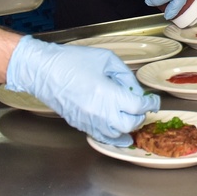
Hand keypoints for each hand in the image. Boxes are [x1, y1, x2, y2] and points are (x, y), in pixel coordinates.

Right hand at [7, 36, 159, 145]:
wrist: (43, 71)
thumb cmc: (72, 61)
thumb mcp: (107, 59)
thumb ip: (126, 76)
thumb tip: (135, 90)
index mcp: (109, 95)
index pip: (138, 107)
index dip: (150, 104)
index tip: (153, 100)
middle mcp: (100, 113)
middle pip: (130, 125)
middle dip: (139, 116)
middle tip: (140, 106)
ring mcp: (89, 121)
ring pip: (116, 135)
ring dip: (127, 127)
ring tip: (130, 117)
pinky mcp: (79, 124)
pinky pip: (101, 136)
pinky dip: (112, 135)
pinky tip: (118, 131)